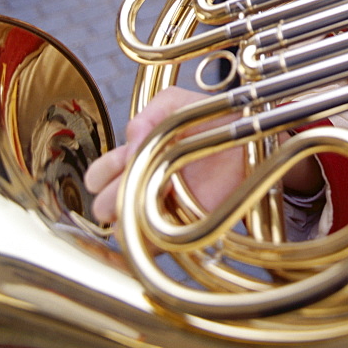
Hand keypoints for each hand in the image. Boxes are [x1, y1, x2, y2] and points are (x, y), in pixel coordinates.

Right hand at [84, 86, 244, 224]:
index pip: (99, 175)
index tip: (128, 158)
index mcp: (134, 159)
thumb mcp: (177, 102)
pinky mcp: (180, 228)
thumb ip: (150, 111)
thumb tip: (129, 140)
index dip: (107, 170)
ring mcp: (160, 210)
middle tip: (132, 182)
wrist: (248, 141)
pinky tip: (165, 212)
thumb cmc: (212, 120)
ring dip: (132, 212)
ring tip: (156, 192)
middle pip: (103, 205)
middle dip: (112, 196)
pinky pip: (152, 245)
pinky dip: (150, 233)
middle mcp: (142, 187)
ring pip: (124, 228)